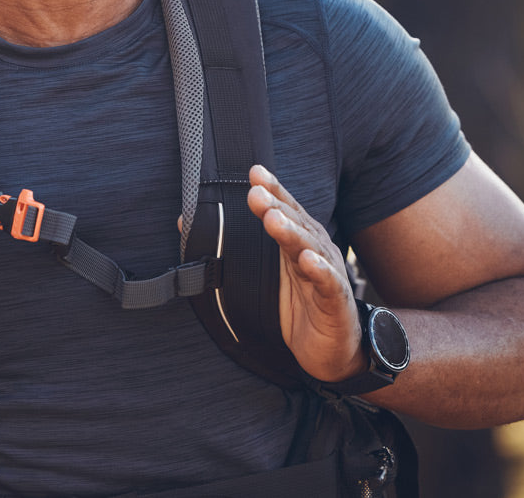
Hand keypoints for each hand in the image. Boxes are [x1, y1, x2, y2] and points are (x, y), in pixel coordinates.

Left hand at [247, 165, 365, 382]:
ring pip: (311, 249)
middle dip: (276, 205)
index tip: (254, 172)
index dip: (272, 190)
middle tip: (255, 192)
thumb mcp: (262, 277)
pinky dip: (320, 271)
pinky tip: (308, 260)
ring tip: (274, 219)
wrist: (335, 351)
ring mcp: (329, 274)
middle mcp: (315, 251)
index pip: (285, 210)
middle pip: (295, 224)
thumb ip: (231, 249)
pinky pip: (329, 284)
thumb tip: (186, 223)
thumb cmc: (299, 307)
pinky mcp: (337, 302)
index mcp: (298, 242)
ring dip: (292, 233)